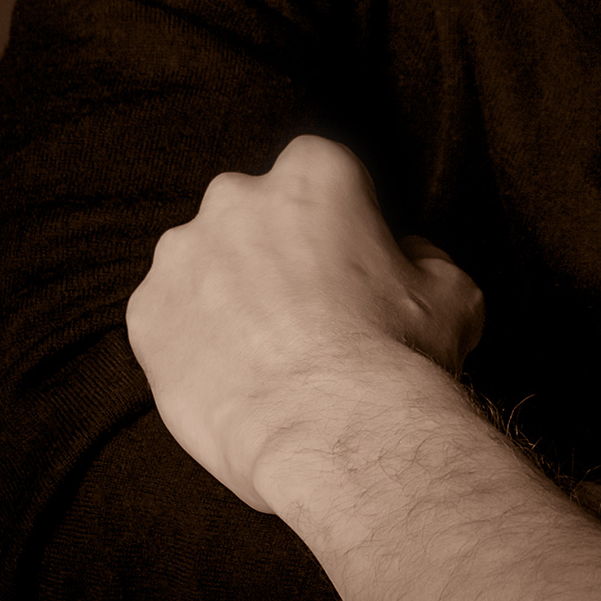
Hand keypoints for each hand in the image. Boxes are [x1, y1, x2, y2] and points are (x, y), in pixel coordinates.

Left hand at [126, 134, 484, 511]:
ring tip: (261, 354)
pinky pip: (166, 317)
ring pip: (202, 262)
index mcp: (314, 171)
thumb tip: (406, 260)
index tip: (344, 261)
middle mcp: (238, 196)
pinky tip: (228, 379)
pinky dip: (189, 341)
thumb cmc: (401, 357)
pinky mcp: (147, 311)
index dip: (333, 218)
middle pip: (251, 211)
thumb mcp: (453, 294)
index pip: (318, 171)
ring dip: (223, 294)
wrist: (336, 429)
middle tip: (301, 312)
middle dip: (269, 251)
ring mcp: (184, 252)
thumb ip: (423, 259)